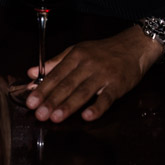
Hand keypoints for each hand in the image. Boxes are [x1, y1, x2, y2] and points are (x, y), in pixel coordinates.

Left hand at [24, 26, 161, 122]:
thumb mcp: (77, 51)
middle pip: (67, 84)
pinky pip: (106, 98)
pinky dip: (97, 107)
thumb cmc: (103, 51)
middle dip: (52, 100)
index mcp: (76, 55)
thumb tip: (30, 73)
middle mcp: (88, 64)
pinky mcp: (118, 84)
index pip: (56, 74)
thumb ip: (54, 63)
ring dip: (69, 105)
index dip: (42, 89)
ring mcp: (103, 74)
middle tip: (39, 114)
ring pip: (83, 91)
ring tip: (55, 118)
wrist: (134, 46)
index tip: (30, 101)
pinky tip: (87, 116)